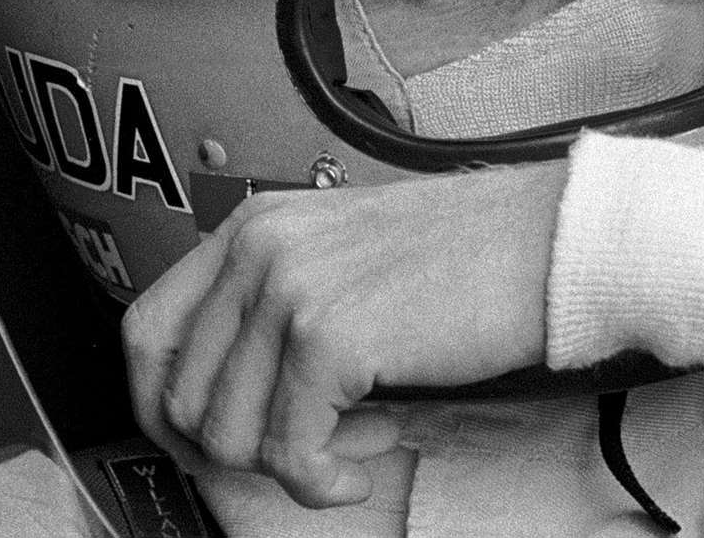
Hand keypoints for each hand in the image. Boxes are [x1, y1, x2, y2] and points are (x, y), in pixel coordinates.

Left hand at [122, 160, 568, 506]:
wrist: (555, 241)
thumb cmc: (473, 253)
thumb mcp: (349, 255)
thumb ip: (280, 302)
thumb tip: (226, 398)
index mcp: (255, 223)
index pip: (149, 330)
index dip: (164, 405)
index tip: (215, 441)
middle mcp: (258, 247)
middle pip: (176, 394)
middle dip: (231, 449)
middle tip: (304, 449)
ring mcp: (288, 289)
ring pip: (225, 434)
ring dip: (289, 465)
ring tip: (357, 441)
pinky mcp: (328, 337)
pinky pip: (285, 453)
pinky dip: (323, 480)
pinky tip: (374, 455)